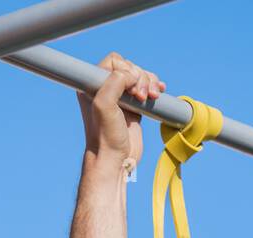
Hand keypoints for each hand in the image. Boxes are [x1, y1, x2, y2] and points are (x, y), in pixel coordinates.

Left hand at [77, 52, 164, 173]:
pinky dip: (155, 88)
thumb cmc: (105, 136)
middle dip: (141, 78)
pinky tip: (159, 93)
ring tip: (151, 98)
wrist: (115, 160)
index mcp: (93, 85)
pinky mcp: (134, 108)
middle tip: (140, 97)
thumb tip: (133, 75)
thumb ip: (115, 81)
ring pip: (141, 77)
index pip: (115, 61)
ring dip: (150, 83)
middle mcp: (106, 89)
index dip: (127, 70)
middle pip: (131, 68)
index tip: (129, 88)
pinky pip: (147, 89)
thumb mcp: (104, 104)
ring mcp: (121, 98)